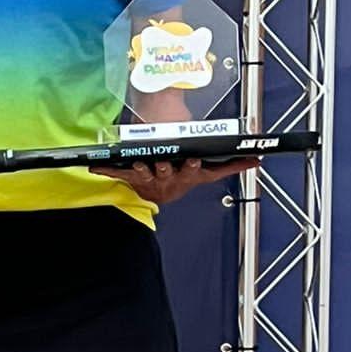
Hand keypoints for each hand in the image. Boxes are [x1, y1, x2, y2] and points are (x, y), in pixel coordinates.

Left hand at [89, 154, 259, 204]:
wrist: (161, 191)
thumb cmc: (184, 175)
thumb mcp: (209, 172)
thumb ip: (232, 165)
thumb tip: (257, 160)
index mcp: (186, 176)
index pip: (192, 171)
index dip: (192, 167)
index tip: (193, 160)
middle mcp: (167, 179)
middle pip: (166, 173)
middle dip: (165, 168)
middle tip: (163, 162)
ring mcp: (147, 179)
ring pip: (143, 174)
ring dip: (139, 170)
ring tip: (135, 164)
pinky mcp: (130, 177)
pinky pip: (116, 173)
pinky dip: (104, 170)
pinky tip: (92, 166)